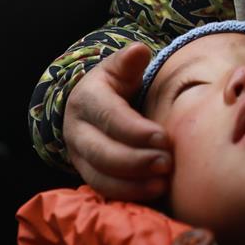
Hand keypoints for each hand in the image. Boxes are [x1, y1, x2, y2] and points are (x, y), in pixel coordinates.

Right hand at [63, 42, 171, 200]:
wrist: (95, 105)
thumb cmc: (115, 84)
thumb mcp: (120, 68)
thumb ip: (130, 62)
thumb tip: (139, 50)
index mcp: (86, 99)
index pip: (110, 118)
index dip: (136, 131)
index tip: (164, 138)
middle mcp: (76, 130)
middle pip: (102, 152)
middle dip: (136, 161)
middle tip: (168, 163)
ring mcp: (78, 155)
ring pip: (100, 176)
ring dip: (133, 183)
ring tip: (163, 182)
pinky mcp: (87, 173)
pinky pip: (103, 191)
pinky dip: (128, 194)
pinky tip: (153, 192)